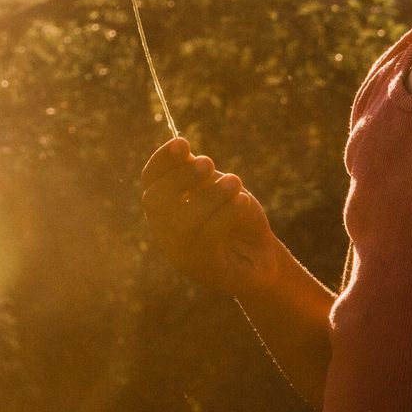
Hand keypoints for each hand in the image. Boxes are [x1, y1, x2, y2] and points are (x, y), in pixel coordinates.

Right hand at [141, 137, 279, 296]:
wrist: (260, 255)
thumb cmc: (234, 215)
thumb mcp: (217, 188)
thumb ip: (199, 175)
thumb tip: (182, 152)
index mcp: (164, 205)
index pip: (150, 180)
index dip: (162, 160)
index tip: (183, 143)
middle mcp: (164, 230)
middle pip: (156, 201)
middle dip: (181, 178)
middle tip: (209, 162)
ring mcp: (181, 252)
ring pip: (183, 221)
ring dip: (210, 196)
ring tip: (235, 182)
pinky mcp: (203, 268)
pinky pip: (207, 238)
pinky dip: (225, 214)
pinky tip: (243, 201)